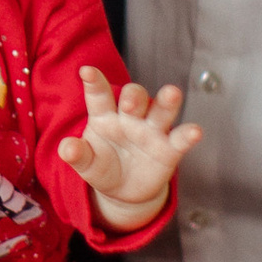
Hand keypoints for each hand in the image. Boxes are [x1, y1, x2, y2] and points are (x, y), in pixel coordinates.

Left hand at [58, 66, 200, 223]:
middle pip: (134, 97)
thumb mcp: (86, 163)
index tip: (86, 71)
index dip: (94, 82)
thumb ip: (77, 155)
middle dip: (133, 96)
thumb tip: (65, 149)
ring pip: (161, 109)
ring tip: (172, 93)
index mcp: (104, 115)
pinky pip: (180, 139)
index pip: (99, 95)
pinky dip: (188, 134)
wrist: (124, 191)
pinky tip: (195, 131)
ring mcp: (151, 131)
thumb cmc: (102, 167)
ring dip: (166, 101)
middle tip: (129, 102)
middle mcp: (130, 117)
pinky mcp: (169, 149)